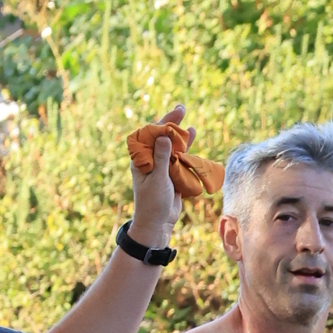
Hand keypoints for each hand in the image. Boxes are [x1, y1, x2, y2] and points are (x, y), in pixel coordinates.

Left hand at [126, 102, 184, 251]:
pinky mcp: (171, 173)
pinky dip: (186, 147)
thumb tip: (162, 136)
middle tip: (181, 108)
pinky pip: (179, 157)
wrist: (158, 223)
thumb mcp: (158, 179)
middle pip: (161, 137)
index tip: (172, 117)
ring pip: (171, 145)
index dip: (160, 124)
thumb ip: (161, 157)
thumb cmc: (153, 203)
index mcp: (140, 160)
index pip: (149, 136)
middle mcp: (150, 160)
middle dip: (170, 123)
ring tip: (187, 120)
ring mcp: (161, 166)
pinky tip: (192, 135)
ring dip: (180, 134)